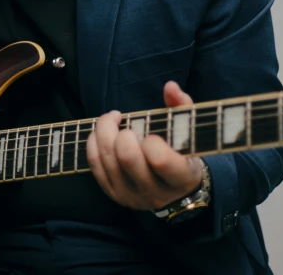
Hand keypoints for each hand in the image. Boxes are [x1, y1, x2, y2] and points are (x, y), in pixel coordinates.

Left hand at [86, 81, 202, 210]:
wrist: (176, 189)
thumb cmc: (182, 152)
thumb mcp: (189, 130)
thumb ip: (181, 106)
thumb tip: (170, 86)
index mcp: (179, 178)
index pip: (159, 160)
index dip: (151, 141)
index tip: (151, 133)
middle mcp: (154, 193)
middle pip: (126, 157)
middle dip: (122, 132)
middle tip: (125, 122)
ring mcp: (132, 196)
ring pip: (107, 159)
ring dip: (104, 131)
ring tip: (112, 120)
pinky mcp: (114, 194)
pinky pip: (94, 164)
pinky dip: (93, 142)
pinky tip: (101, 132)